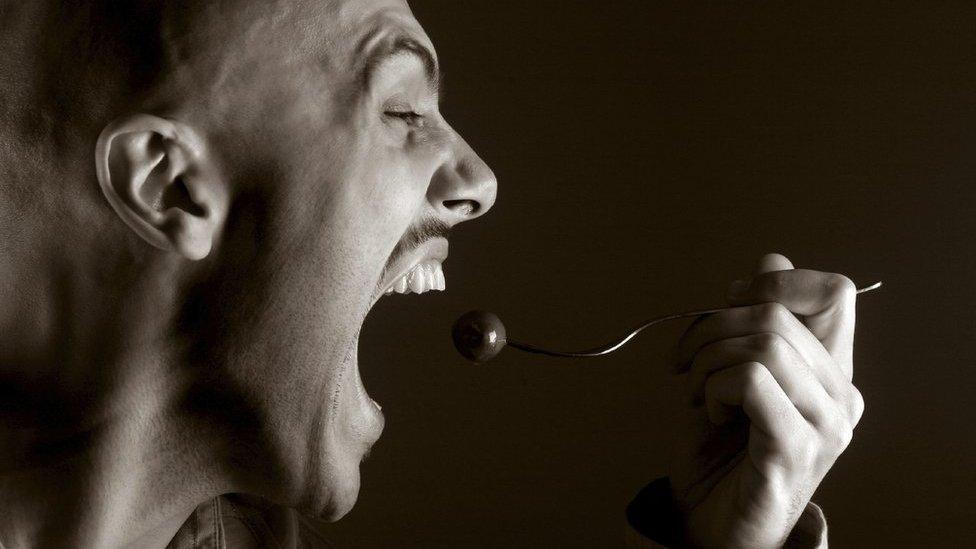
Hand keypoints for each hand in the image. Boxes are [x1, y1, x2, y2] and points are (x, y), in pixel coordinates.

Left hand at [666, 253, 863, 547]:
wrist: (709, 524)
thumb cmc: (718, 451)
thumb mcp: (728, 372)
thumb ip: (753, 321)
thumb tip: (770, 261)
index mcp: (830, 370)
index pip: (834, 291)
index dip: (776, 282)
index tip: (728, 304)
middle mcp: (840, 395)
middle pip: (776, 313)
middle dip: (710, 328)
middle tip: (686, 364)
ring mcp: (825, 426)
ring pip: (764, 343)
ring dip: (707, 361)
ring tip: (699, 395)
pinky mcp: (795, 452)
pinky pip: (750, 382)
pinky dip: (713, 389)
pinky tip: (711, 415)